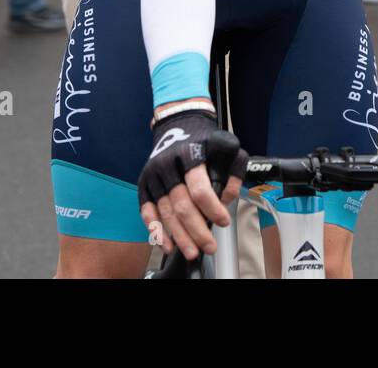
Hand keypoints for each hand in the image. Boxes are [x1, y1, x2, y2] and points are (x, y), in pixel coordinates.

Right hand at [138, 105, 246, 260]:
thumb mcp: (227, 147)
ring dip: (178, 235)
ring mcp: (154, 175)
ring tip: (191, 251)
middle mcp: (168, 165)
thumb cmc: (204, 140)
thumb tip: (226, 198)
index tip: (224, 221)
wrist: (177, 124)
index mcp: (190, 154)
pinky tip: (166, 244)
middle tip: (209, 246)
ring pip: (165, 211)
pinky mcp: (144, 183)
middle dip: (196, 230)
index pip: (199, 188)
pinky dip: (155, 229)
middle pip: (181, 205)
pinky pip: (147, 210)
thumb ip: (234, 171)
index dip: (212, 208)